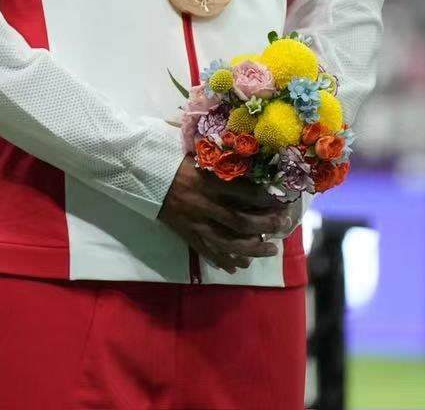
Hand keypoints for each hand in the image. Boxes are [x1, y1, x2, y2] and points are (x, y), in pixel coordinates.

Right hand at [157, 159, 297, 272]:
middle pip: (240, 221)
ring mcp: (194, 222)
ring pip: (227, 242)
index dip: (266, 198)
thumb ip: (221, 165)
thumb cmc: (172, 162)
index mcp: (206, 182)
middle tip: (283, 225)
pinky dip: (224, 261)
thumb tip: (251, 169)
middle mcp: (203, 204)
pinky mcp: (185, 233)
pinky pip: (207, 251)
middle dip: (265, 225)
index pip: (244, 193)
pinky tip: (238, 266)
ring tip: (270, 249)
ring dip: (252, 249)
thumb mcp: (198, 157)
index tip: (282, 200)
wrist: (141, 173)